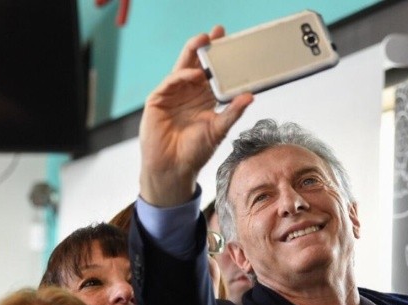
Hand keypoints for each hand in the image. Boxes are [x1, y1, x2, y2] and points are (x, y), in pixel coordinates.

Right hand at [139, 26, 252, 206]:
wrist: (174, 168)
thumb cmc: (195, 152)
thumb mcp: (219, 129)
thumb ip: (233, 112)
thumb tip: (251, 96)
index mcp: (203, 99)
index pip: (213, 73)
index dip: (220, 59)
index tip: (231, 43)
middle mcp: (187, 94)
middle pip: (196, 65)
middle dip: (206, 48)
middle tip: (217, 33)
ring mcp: (171, 96)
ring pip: (182, 69)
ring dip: (192, 54)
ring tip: (204, 42)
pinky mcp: (157, 101)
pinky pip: (169, 83)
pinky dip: (180, 76)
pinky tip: (192, 72)